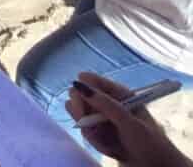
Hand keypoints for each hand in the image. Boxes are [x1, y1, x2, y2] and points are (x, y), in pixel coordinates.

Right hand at [66, 73, 190, 165]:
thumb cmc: (149, 143)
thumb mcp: (130, 123)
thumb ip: (106, 104)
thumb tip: (80, 85)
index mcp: (120, 94)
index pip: (92, 80)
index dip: (83, 88)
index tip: (80, 102)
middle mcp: (108, 103)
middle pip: (79, 96)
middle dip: (81, 113)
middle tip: (89, 127)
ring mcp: (102, 118)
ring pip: (79, 115)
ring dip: (90, 131)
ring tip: (107, 143)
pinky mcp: (99, 132)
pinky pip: (85, 132)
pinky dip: (94, 141)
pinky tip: (109, 149)